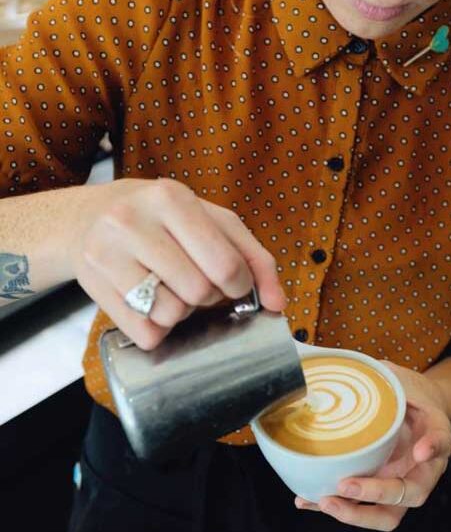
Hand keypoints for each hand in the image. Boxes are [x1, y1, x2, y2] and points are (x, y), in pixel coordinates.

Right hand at [71, 178, 286, 348]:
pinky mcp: (93, 286)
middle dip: (209, 296)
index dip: (239, 285)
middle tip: (198, 283)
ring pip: (170, 315)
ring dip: (182, 312)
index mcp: (172, 199)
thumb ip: (254, 258)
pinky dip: (158, 329)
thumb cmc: (164, 220)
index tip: (232, 282)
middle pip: (199, 292)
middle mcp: (133, 221)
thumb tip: (279, 304)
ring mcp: (107, 254)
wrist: (90, 216)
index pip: (226, 265)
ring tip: (172, 289)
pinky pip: (145, 332)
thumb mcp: (212, 222)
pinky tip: (151, 303)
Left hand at [295, 361, 450, 531]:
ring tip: (325, 501)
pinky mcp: (378, 487)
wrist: (416, 407)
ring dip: (356, 513)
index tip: (420, 450)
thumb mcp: (403, 378)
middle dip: (377, 494)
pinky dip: (336, 507)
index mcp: (435, 434)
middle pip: (411, 494)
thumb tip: (356, 369)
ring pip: (388, 513)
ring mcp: (399, 481)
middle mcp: (422, 467)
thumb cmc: (410, 392)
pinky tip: (310, 500)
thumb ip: (388, 378)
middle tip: (346, 484)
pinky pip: (361, 506)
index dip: (433, 448)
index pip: (441, 442)